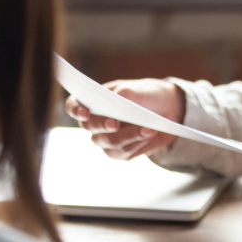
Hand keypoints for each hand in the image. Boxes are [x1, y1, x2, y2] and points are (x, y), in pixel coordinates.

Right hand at [65, 79, 185, 159]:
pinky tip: (150, 134)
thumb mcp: (139, 89)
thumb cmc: (147, 95)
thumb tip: (117, 101)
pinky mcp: (121, 152)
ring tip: (149, 129)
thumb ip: (125, 94)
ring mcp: (106, 139)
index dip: (75, 110)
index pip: (74, 106)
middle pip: (91, 128)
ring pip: (109, 143)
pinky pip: (125, 152)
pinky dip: (138, 143)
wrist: (167, 109)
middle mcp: (96, 123)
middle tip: (116, 123)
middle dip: (104, 125)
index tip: (85, 113)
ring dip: (129, 136)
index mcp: (95, 102)